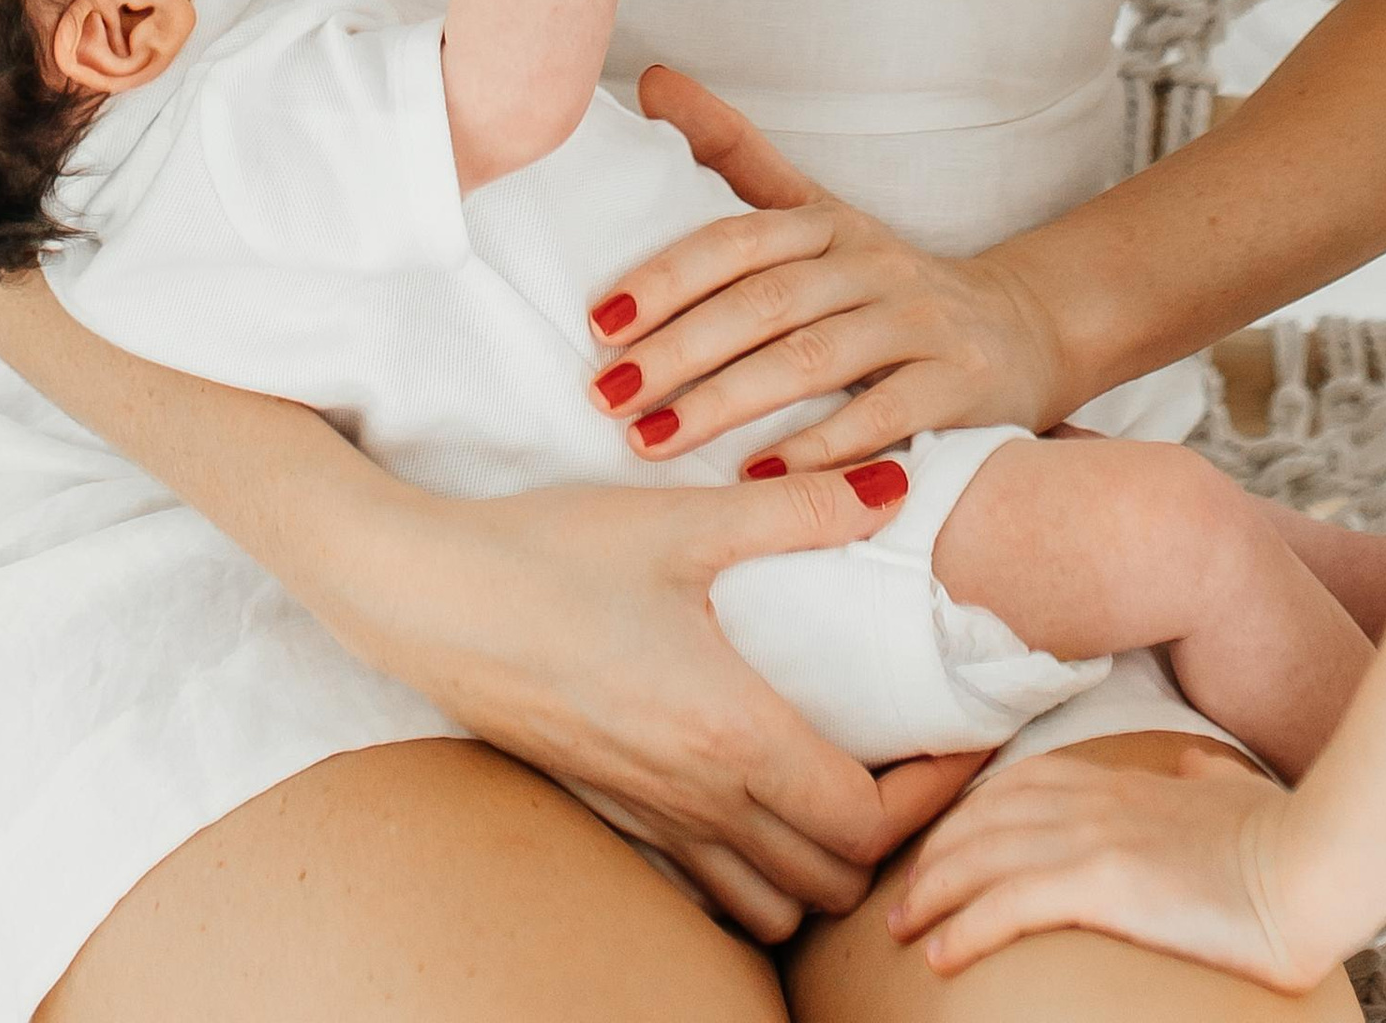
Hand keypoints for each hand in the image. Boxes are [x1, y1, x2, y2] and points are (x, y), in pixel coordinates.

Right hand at [335, 456, 980, 936]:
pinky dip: (757, 863)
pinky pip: (710, 882)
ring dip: (825, 859)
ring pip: (774, 900)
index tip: (964, 735)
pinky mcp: (610, 812)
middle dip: (896, 832)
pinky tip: (762, 784)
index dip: (937, 792)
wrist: (421, 596)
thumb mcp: (681, 517)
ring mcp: (648, 817)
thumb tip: (898, 484)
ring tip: (851, 775)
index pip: (869, 822)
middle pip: (836, 879)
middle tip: (920, 752)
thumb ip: (799, 509)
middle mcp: (696, 798)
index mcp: (729, 734)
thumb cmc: (549, 552)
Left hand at [584, 71, 1067, 470]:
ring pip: (812, 357)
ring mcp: (919, 321)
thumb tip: (650, 78)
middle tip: (607, 396)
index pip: (737, 241)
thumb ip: (735, 154)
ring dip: (727, 403)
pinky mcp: (958, 383)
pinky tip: (759, 475)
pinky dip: (819, 446)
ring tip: (654, 441)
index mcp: (827, 225)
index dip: (667, 276)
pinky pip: (883, 414)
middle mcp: (871, 263)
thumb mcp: (818, 212)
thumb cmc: (887, 282)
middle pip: (764, 302)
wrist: (1023, 327)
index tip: (601, 323)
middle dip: (679, 351)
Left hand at [889, 743, 1324, 985]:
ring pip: (985, 857)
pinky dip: (967, 925)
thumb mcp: (1231, 790)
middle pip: (986, 820)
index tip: (944, 849)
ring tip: (905, 927)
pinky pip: (1011, 902)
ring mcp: (1096, 836)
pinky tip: (942, 953)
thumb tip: (1190, 766)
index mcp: (1120, 781)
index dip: (970, 816)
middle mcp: (1096, 800)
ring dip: (935, 893)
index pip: (1018, 787)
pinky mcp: (1104, 880)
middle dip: (936, 857)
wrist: (1313, 863)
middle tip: (904, 898)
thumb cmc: (1282, 834)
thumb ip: (1199, 777)